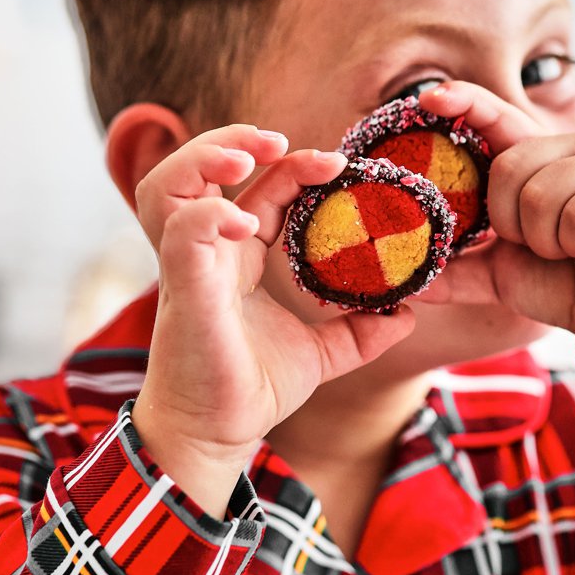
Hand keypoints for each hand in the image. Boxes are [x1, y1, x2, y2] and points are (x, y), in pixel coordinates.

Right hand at [131, 124, 414, 515]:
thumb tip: (406, 314)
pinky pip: (183, 232)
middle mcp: (206, 252)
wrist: (217, 435)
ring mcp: (188, 267)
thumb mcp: (322, 354)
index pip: (260, 189)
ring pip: (167, 185)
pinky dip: (213, 214)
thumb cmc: (252, 388)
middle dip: (235, 139)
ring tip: (248, 158)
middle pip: (200, 168)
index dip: (294, 168)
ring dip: (204, 157)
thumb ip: (360, 331)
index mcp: (236, 257)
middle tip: (281, 141)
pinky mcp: (182, 289)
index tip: (338, 165)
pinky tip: (249, 222)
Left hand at [416, 82, 574, 377]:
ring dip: (548, 242)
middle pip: (507, 170)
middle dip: (513, 225)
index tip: (428, 97)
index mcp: (539, 158)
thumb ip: (456, 270)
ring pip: (540, 196)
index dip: (465, 102)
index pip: (497, 117)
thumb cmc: (567, 283)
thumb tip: (409, 282)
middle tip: (544, 245)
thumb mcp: (500, 275)